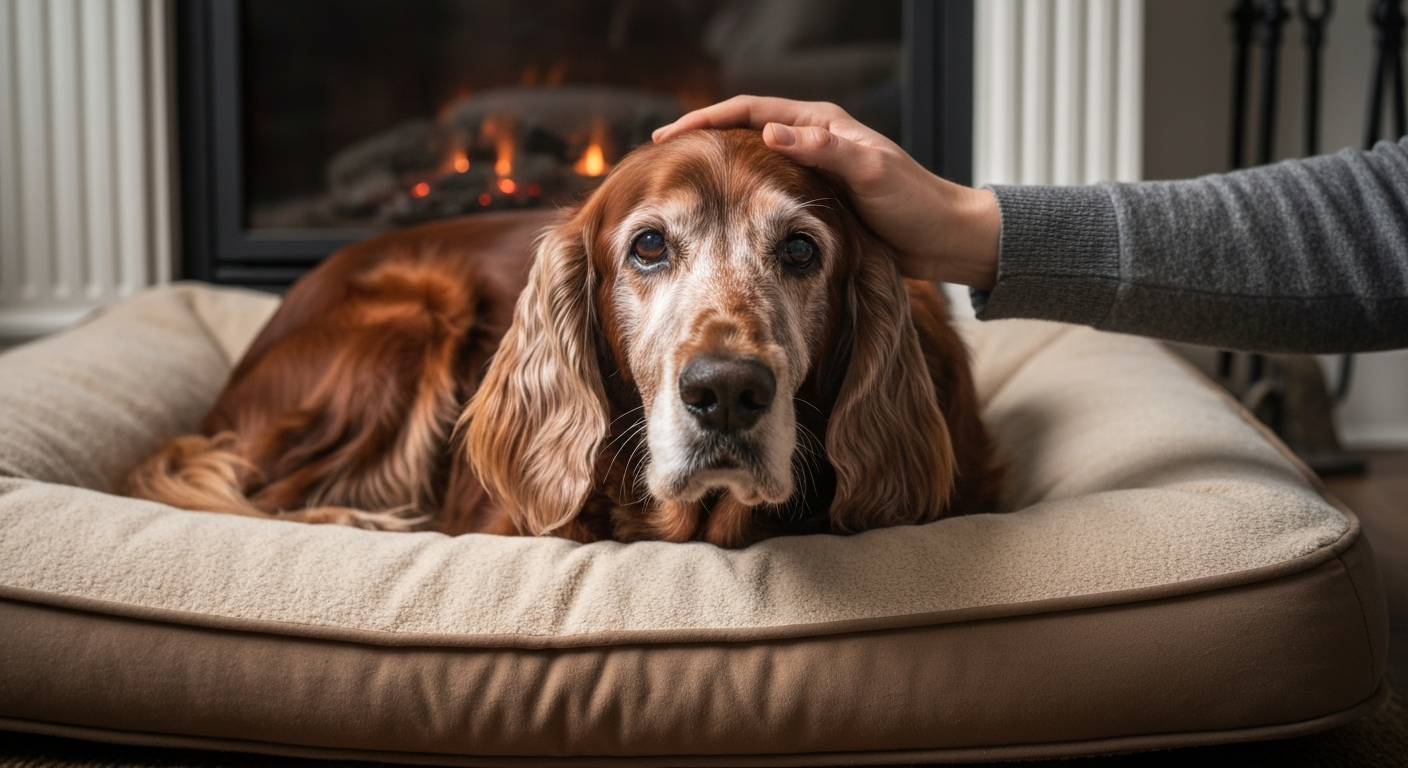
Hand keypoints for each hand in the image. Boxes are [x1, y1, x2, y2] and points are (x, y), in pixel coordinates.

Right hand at [652, 96, 999, 288]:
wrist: (945, 240)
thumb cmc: (915, 203)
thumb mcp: (872, 173)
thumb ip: (825, 151)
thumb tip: (771, 132)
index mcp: (821, 123)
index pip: (750, 111)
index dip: (706, 121)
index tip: (668, 136)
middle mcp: (812, 142)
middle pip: (742, 133)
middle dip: (700, 142)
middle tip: (657, 159)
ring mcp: (810, 173)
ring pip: (749, 165)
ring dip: (714, 172)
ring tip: (676, 188)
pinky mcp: (814, 203)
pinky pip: (763, 195)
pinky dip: (736, 200)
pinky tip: (716, 218)